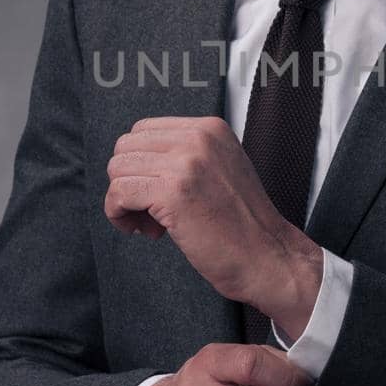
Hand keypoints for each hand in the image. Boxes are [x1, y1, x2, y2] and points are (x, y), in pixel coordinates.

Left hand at [105, 115, 321, 326]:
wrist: (267, 257)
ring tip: (151, 224)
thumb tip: (137, 161)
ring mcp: (186, 162)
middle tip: (150, 212)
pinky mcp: (172, 191)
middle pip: (126, 147)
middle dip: (128, 180)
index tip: (156, 192)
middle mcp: (198, 137)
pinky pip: (118, 193)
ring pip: (117, 168)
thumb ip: (187, 155)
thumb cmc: (243, 225)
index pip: (144, 130)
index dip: (141, 165)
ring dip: (123, 201)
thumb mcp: (222, 168)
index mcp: (210, 128)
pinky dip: (120, 215)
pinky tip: (147, 231)